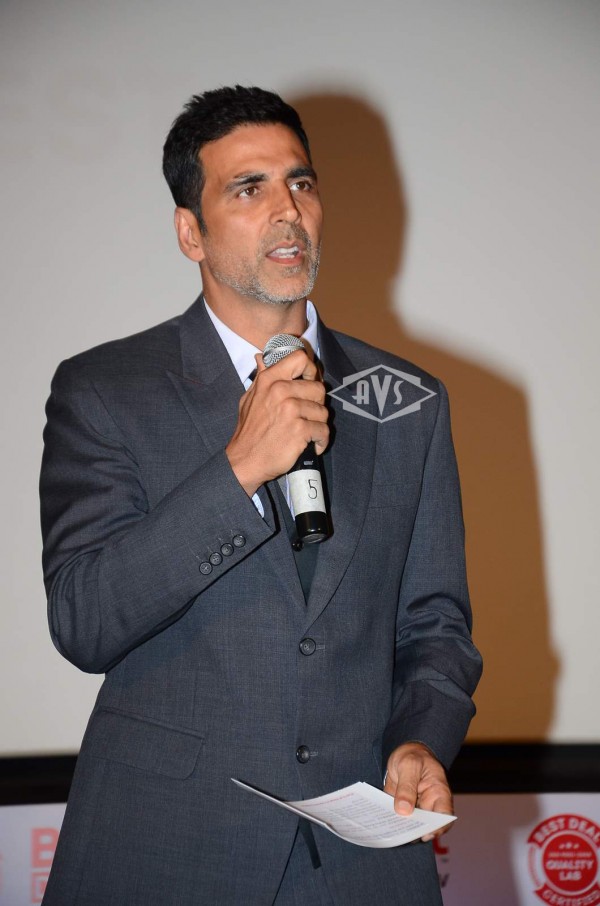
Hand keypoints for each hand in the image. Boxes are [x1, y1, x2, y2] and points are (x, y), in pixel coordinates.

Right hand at [226, 349, 328, 496]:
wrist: (245, 460)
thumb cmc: (248, 431)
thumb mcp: (249, 398)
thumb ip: (261, 378)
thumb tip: (261, 357)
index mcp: (269, 380)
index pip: (299, 359)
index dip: (310, 369)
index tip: (310, 381)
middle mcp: (281, 391)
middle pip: (318, 388)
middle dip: (317, 403)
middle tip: (307, 415)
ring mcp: (291, 410)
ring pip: (323, 411)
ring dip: (318, 424)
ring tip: (306, 432)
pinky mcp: (300, 429)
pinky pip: (323, 430)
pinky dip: (321, 441)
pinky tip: (312, 445)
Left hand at [384, 742, 453, 841]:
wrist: (403, 751)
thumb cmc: (413, 755)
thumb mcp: (409, 764)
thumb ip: (407, 786)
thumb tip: (404, 810)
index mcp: (438, 792)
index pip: (445, 815)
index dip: (439, 827)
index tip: (425, 834)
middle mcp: (429, 804)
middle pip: (427, 824)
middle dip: (415, 831)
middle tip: (402, 833)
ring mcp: (415, 808)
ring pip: (411, 825)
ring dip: (401, 829)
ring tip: (390, 830)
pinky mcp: (401, 808)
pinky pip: (398, 819)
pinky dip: (391, 822)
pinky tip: (382, 823)